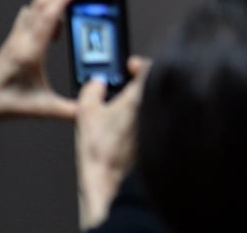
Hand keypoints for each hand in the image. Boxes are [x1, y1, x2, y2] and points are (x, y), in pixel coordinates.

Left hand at [0, 0, 85, 122]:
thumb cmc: (5, 104)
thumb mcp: (43, 109)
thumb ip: (71, 109)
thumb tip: (92, 105)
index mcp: (29, 52)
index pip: (48, 15)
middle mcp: (21, 40)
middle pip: (41, 4)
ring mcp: (16, 38)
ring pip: (34, 7)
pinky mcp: (15, 40)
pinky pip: (30, 16)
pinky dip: (44, 7)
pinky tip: (51, 12)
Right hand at [75, 57, 148, 229]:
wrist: (110, 182)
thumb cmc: (101, 151)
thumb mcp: (86, 112)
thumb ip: (91, 89)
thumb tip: (95, 83)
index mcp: (141, 97)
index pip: (152, 68)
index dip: (140, 64)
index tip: (130, 66)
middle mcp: (155, 108)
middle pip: (155, 85)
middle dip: (141, 82)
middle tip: (126, 83)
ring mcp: (159, 124)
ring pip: (156, 102)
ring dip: (143, 99)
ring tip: (123, 105)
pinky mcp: (159, 138)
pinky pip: (156, 119)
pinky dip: (145, 116)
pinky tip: (128, 124)